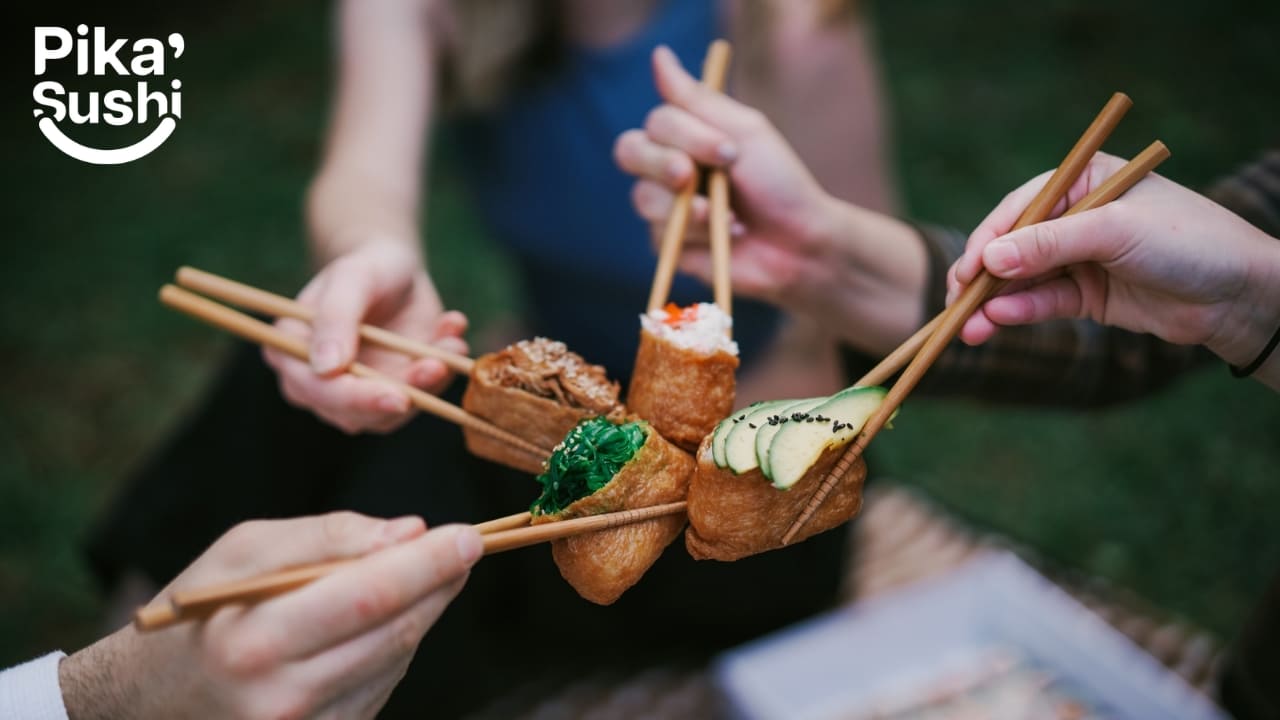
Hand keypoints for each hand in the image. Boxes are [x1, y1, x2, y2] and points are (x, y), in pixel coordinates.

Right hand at [60, 512, 481, 719]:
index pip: (370, 596)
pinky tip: (375, 624)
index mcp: (255, 641)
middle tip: (466, 546)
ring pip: (397, 660)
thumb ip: (328, 536)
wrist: (151, 702)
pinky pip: (382, 687)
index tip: (469, 535)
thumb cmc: (200, 612)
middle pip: (396, 633)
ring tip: (411, 578)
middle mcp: (282, 700)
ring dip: (419, 613)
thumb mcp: (243, 551)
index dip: (429, 564)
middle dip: (439, 584)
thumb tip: (408, 532)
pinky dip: (392, 648)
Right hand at [262, 241, 468, 433]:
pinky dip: (443, 372)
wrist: (395, 269)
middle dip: (400, 395)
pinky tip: (453, 334)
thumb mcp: (352, 278)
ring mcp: (356, 393)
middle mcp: (317, 383)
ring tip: (451, 343)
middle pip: (354, 413)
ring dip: (428, 384)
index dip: (357, 398)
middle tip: (437, 368)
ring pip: (391, 413)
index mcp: (289, 353)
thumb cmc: (365, 268)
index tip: (398, 396)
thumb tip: (326, 368)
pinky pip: (420, 398)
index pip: (317, 390)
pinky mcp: (392, 394)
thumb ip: (336, 317)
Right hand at [613, 46, 926, 354]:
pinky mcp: (670, 245)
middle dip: (663, 165)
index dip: (687, 136)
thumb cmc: (778, 183)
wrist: (799, 242)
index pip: (657, 122)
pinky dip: (698, 235)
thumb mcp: (744, 131)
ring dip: (692, 208)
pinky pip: (661, 237)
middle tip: (689, 179)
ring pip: (643, 198)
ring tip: (731, 219)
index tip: (729, 151)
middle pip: (628, 151)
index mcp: (686, 136)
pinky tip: (728, 237)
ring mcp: (665, 207)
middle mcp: (667, 167)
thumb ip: (697, 99)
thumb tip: (659, 55)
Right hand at [948, 153, 1279, 373]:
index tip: (967, 270)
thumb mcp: (1114, 234)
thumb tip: (989, 261)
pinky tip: (999, 324)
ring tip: (969, 329)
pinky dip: (1020, 314)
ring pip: (1022, 279)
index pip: (1020, 207)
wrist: (1238, 296)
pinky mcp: (1086, 295)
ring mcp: (1080, 257)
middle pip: (1013, 245)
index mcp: (1084, 182)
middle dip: (982, 276)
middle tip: (955, 304)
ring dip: (993, 303)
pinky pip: (1042, 302)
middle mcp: (1077, 217)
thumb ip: (1049, 245)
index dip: (988, 239)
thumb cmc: (1187, 243)